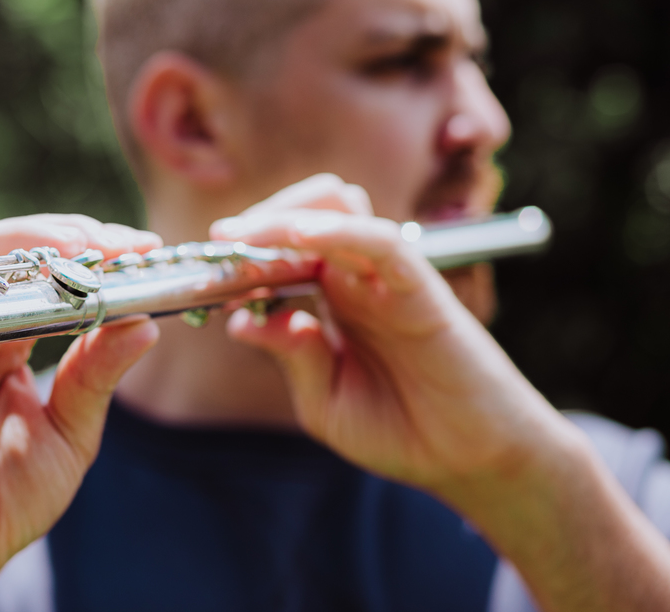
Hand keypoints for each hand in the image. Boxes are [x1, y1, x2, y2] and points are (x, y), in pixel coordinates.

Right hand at [0, 216, 161, 611]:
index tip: (139, 246)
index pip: (33, 265)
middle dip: (59, 235)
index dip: (83, 245)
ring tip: (84, 257)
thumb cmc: (7, 495)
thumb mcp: (72, 431)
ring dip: (27, 252)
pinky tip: (31, 299)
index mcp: (2, 339)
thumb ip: (96, 375)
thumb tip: (145, 323)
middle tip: (117, 244)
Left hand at [212, 175, 669, 611]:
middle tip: (217, 246)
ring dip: (285, 216)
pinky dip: (337, 230)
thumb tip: (242, 320)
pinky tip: (298, 239)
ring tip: (243, 241)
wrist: (471, 463)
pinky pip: (379, 240)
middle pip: (304, 212)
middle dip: (256, 223)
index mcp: (332, 300)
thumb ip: (291, 357)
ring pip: (338, 206)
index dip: (238, 254)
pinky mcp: (420, 286)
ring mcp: (387, 277)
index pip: (281, 251)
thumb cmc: (403, 431)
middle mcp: (357, 277)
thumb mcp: (325, 403)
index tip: (198, 265)